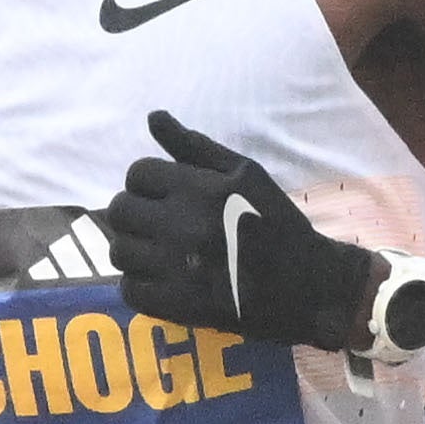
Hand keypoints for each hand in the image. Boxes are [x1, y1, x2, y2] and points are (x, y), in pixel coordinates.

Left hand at [106, 109, 386, 352]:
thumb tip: (153, 117)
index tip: (163, 196)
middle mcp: (182, 226)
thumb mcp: (244, 172)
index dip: (147, 183)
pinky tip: (163, 280)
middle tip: (156, 224)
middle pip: (118, 211)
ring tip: (160, 252)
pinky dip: (140, 285)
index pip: (136, 173)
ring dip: (134, 249)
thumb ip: (194, 145)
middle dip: (134, 213)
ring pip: (118, 251)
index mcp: (198, 189)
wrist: (306, 284)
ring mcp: (176, 269)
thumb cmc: (275, 221)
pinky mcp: (177, 306)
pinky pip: (129, 290)